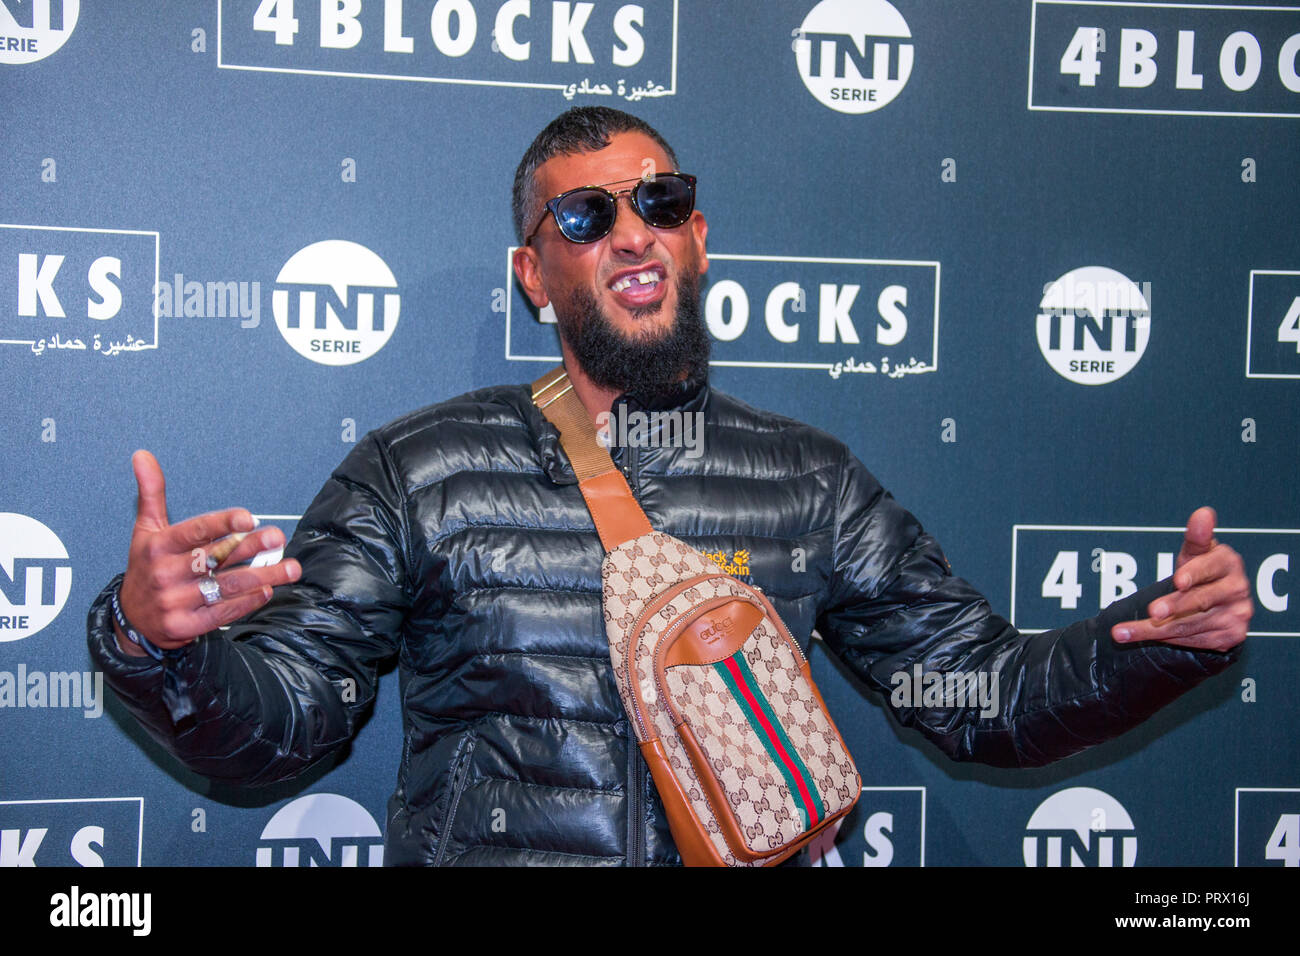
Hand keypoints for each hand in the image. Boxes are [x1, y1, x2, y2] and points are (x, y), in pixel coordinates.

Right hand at [115, 450, 301, 655]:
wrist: (132, 620)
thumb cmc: (146, 567)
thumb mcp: (144, 530)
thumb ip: (152, 493)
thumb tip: (143, 455)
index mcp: (157, 546)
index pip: (194, 532)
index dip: (222, 524)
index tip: (248, 517)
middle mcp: (164, 574)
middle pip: (214, 558)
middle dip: (250, 548)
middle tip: (277, 537)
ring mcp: (174, 602)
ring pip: (225, 586)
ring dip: (262, 576)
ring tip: (290, 569)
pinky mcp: (184, 627)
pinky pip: (221, 613)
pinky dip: (246, 602)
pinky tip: (267, 591)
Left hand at [1111, 506, 1251, 651]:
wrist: (1220, 601)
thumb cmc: (1202, 569)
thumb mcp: (1196, 551)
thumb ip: (1197, 536)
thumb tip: (1203, 514)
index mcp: (1228, 563)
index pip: (1210, 568)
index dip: (1194, 575)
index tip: (1177, 581)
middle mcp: (1237, 590)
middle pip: (1200, 601)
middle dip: (1173, 606)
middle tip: (1151, 612)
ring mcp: (1237, 615)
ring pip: (1190, 625)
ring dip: (1153, 630)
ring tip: (1121, 632)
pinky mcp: (1231, 636)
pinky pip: (1192, 640)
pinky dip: (1165, 640)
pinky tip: (1140, 636)